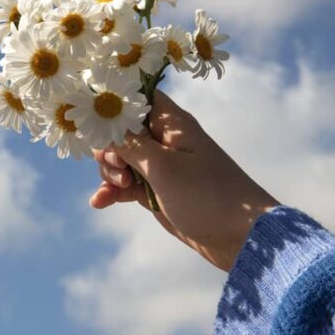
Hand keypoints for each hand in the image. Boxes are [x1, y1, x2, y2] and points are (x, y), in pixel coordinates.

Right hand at [90, 89, 279, 271]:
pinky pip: (126, 185)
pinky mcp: (157, 191)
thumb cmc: (206, 195)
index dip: (113, 104)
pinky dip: (113, 191)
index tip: (93, 119)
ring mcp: (160, 167)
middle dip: (108, 147)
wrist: (241, 237)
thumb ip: (129, 145)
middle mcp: (164, 140)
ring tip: (119, 187)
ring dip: (110, 171)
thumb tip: (103, 124)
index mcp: (171, 124)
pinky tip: (100, 203)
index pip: (137, 97)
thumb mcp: (162, 168)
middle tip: (118, 166)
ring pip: (120, 158)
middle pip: (121, 130)